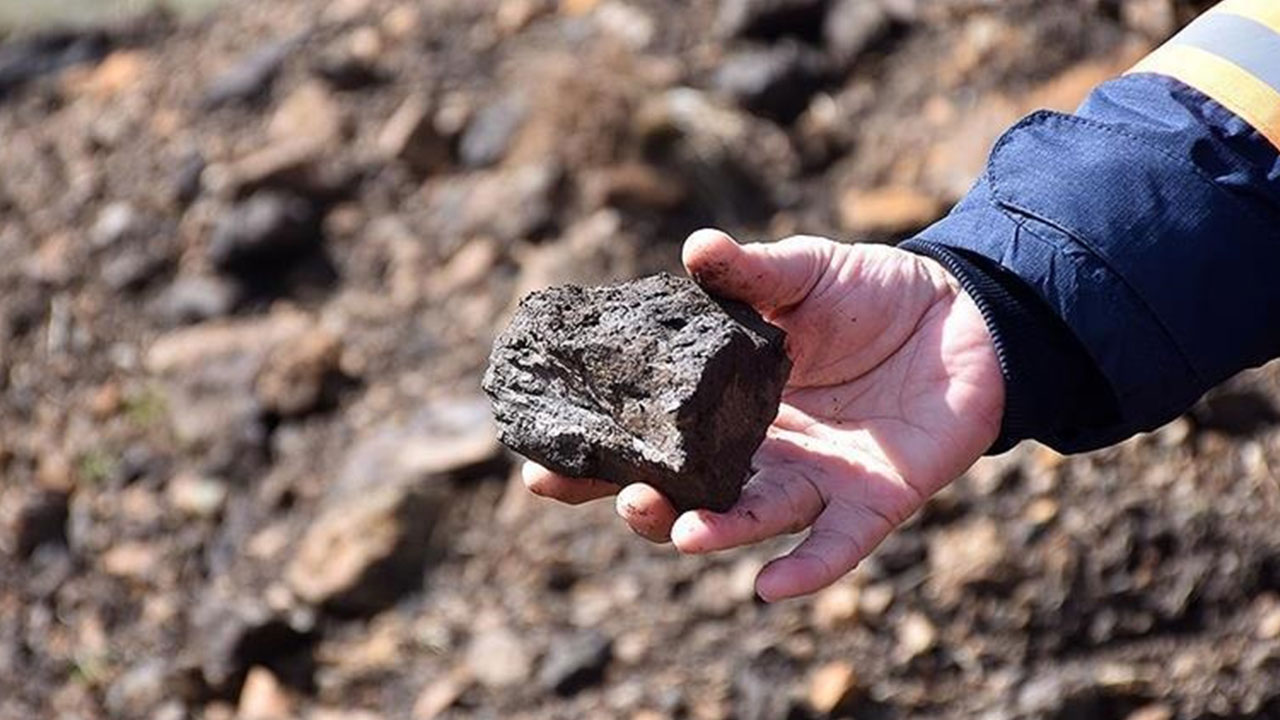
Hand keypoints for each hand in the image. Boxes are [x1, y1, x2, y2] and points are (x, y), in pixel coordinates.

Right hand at [524, 229, 1004, 600]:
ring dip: (712, 531)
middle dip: (644, 502)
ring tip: (675, 528)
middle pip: (690, 492)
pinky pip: (837, 545)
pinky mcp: (874, 500)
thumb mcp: (804, 273)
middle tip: (610, 493)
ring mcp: (815, 479)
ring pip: (752, 518)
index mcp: (729, 402)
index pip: (653, 437)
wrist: (965, 316)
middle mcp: (762, 451)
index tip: (539, 466)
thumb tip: (694, 248)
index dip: (600, 454)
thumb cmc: (874, 293)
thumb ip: (750, 274)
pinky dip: (806, 570)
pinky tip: (770, 589)